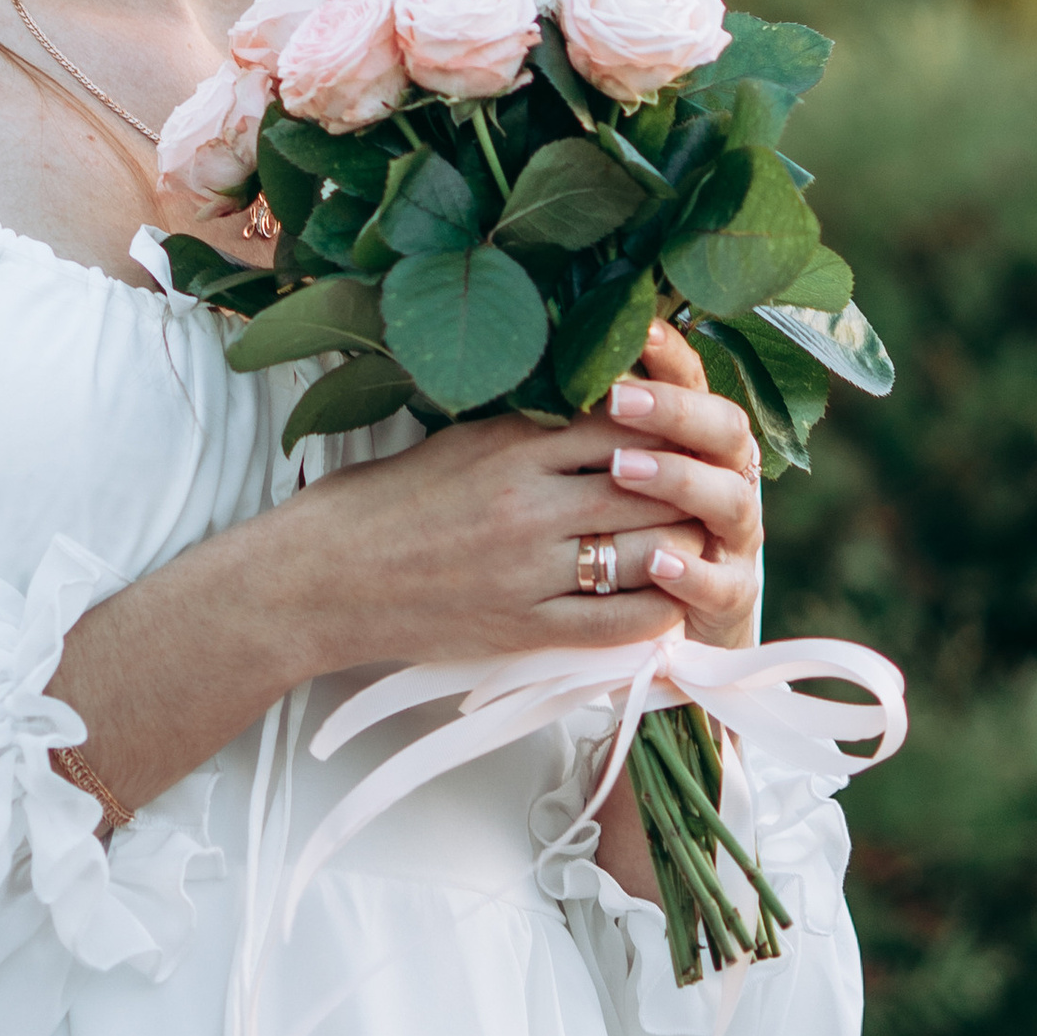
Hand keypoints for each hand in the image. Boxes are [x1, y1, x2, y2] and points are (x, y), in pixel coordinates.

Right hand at [283, 313, 764, 672]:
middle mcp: (526, 505)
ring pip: (643, 552)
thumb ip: (524, 427)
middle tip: (717, 484)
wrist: (319, 579)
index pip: (621, 422)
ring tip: (704, 540)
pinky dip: (656, 612)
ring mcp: (526, 571)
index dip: (670, 423)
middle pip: (648, 484)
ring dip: (684, 546)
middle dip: (691, 484)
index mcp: (507, 447)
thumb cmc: (378, 504)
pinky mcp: (520, 627)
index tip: (692, 427)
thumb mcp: (452, 441)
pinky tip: (673, 602)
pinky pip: (615, 623)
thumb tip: (598, 408)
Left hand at [595, 314, 763, 651]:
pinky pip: (719, 584)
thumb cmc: (612, 529)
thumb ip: (589, 420)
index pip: (694, 382)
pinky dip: (692, 572)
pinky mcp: (729, 596)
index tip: (636, 329)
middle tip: (617, 400)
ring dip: (679, 480)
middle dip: (673, 411)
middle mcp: (726, 478)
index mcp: (696, 438)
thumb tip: (550, 352)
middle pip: (724, 430)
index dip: (671, 356)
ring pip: (729, 499)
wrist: (648, 616)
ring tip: (625, 471)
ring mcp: (733, 538)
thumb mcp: (592, 470)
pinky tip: (657, 562)